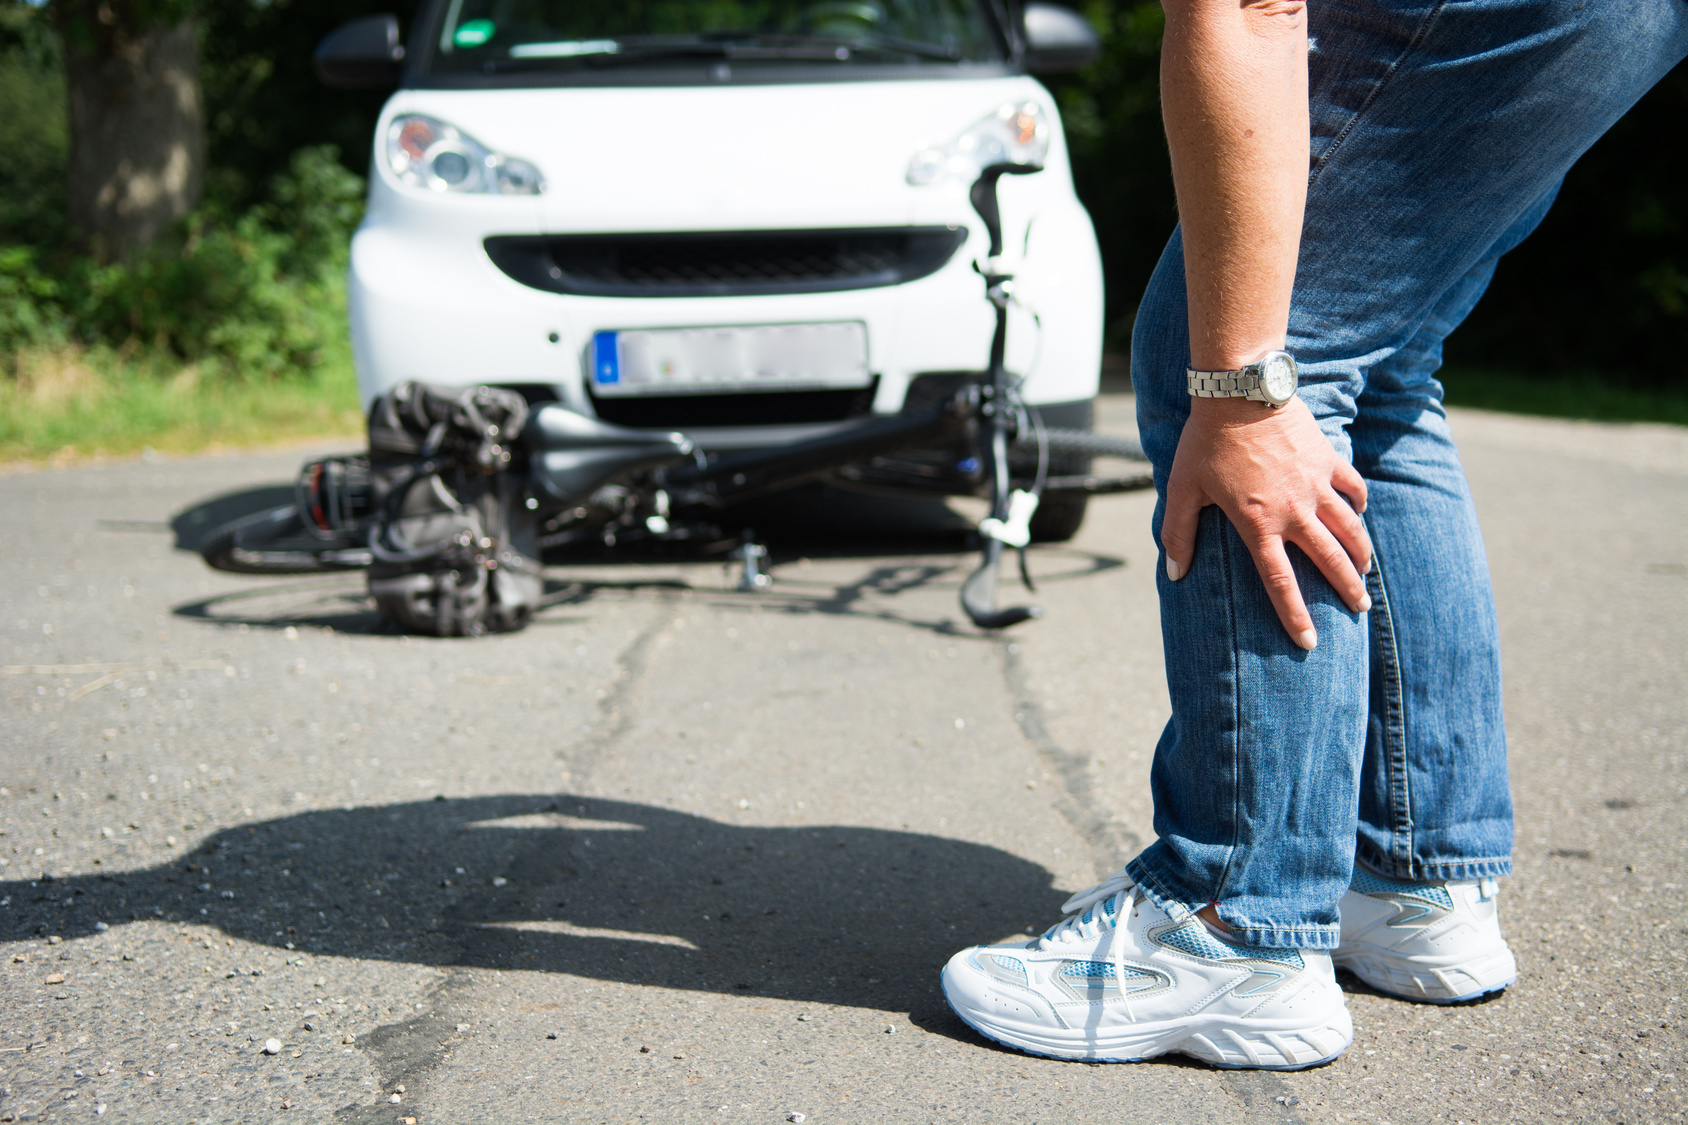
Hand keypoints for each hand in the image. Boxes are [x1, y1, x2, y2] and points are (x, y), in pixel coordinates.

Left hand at [1161, 396, 1372, 649]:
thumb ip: (1178, 535)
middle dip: (1347, 590)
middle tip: (1359, 610)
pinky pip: (1352, 489)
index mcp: (1256, 524)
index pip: (1280, 583)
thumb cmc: (1205, 441)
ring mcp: (1315, 484)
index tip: (1309, 643)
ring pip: (1349, 529)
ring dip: (1359, 554)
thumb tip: (1173, 574)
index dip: (1295, 616)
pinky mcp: (1327, 459)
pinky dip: (1359, 506)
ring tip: (1365, 573)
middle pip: (1328, 561)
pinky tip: (1359, 516)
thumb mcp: (1182, 489)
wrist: (1240, 390)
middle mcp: (1293, 510)